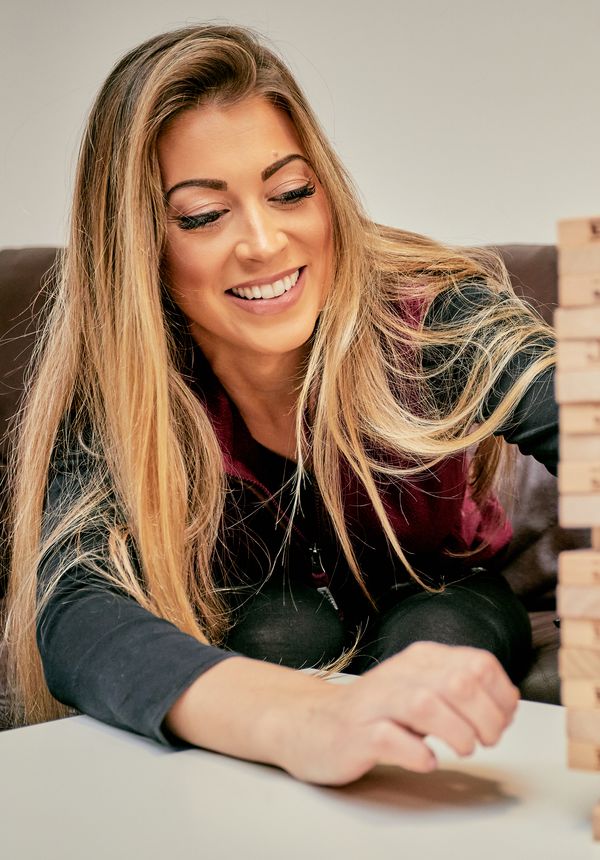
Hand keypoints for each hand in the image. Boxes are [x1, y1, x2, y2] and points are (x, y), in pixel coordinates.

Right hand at [274, 641, 518, 784]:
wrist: (314, 724)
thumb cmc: (377, 713)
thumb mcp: (424, 691)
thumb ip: (463, 692)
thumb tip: (507, 702)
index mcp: (422, 659)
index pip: (479, 663)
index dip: (501, 696)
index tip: (500, 721)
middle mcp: (401, 673)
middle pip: (459, 682)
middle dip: (486, 718)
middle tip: (484, 741)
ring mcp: (376, 702)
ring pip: (426, 704)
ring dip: (457, 732)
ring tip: (462, 749)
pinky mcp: (357, 732)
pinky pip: (391, 739)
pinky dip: (416, 753)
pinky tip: (426, 760)